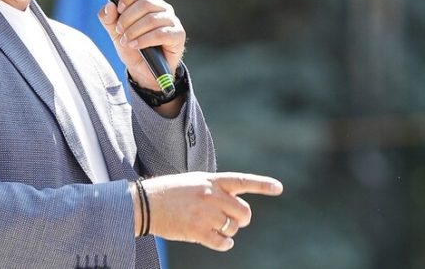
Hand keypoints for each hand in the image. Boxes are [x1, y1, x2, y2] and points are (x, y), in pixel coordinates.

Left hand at [98, 0, 185, 90]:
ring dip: (134, 31)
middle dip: (127, 18)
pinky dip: (144, 40)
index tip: (118, 9)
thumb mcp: (115, 32)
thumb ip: (108, 18)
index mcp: (149, 2)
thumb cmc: (132, 46)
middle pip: (145, 3)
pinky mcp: (178, 35)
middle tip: (119, 31)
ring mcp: (172, 21)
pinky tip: (135, 46)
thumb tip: (109, 5)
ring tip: (126, 41)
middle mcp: (163, 8)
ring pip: (152, 19)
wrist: (143, 70)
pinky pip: (160, 33)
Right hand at [131, 172, 283, 250]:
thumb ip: (213, 190)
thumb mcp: (193, 182)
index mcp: (210, 180)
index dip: (262, 185)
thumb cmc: (168, 192)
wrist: (144, 203)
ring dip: (228, 231)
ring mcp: (205, 213)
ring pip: (233, 228)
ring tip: (213, 227)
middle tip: (234, 221)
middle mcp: (210, 195)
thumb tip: (232, 206)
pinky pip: (223, 242)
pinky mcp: (197, 231)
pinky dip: (224, 244)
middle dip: (242, 219)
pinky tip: (219, 240)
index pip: (241, 181)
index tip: (279, 188)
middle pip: (243, 212)